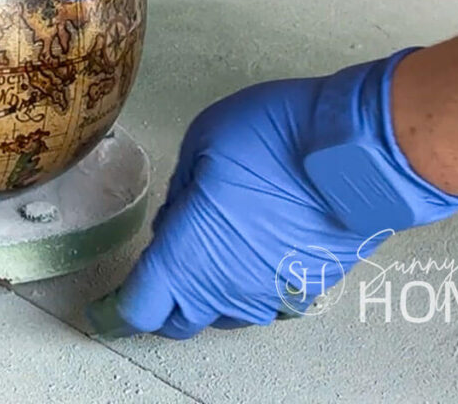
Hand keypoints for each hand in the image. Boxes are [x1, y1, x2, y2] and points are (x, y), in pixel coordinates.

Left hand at [88, 50, 457, 338]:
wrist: (355, 151)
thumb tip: (179, 217)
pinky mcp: (308, 287)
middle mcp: (226, 289)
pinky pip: (264, 296)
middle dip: (160, 301)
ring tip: (213, 247)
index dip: (114, 310)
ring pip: (224, 311)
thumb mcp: (204, 141)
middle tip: (159, 270)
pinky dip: (249, 280)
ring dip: (208, 290)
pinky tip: (256, 243)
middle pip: (179, 320)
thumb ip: (181, 190)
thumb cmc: (274, 138)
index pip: (139, 308)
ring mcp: (270, 294)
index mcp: (188, 257)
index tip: (102, 308)